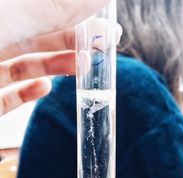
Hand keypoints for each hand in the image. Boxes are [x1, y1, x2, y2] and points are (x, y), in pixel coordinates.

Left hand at [0, 0, 121, 115]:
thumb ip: (56, 7)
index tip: (106, 27)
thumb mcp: (14, 19)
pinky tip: (45, 87)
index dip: (78, 17)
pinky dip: (28, 92)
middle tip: (103, 47)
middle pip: (36, 38)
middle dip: (72, 42)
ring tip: (83, 66)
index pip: (45, 11)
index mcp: (2, 13)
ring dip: (56, 65)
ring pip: (24, 66)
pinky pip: (9, 97)